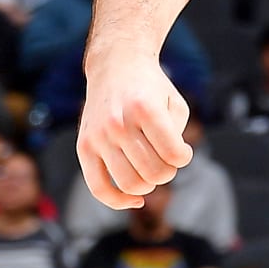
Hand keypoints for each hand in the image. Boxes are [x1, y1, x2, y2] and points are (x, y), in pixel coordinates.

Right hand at [79, 55, 193, 207]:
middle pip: (155, 173)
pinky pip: (98, 188)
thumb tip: (164, 170)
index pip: (174, 155)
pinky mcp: (84, 146)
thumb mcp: (175, 104)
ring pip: (131, 184)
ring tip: (151, 167)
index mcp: (145, 108)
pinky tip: (136, 199)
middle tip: (166, 158)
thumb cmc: (151, 89)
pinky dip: (119, 201)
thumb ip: (176, 138)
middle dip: (168, 171)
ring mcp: (99, 136)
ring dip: (149, 184)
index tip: (182, 149)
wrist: (115, 66)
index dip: (184, 157)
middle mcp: (118, 123)